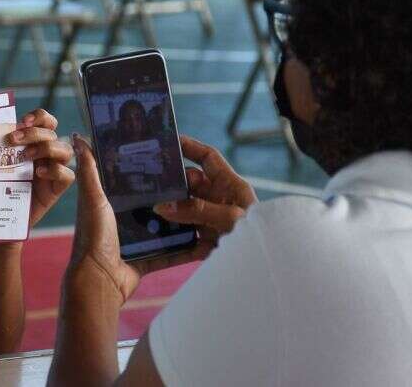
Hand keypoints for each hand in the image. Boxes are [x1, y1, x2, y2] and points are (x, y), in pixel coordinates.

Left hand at [11, 109, 74, 227]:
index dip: (39, 116)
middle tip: (13, 139)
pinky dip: (56, 170)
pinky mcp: (55, 189)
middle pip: (52, 133)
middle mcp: (45, 155)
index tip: (23, 120)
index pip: (46, 121)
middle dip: (34, 133)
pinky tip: (39, 173)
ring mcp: (52, 171)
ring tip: (26, 156)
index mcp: (32, 143)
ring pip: (66, 150)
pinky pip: (68, 175)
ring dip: (46, 148)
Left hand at [64, 135, 202, 306]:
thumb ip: (89, 171)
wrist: (98, 281)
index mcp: (108, 203)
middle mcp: (121, 221)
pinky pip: (170, 253)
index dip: (145, 169)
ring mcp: (134, 242)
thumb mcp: (93, 198)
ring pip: (163, 229)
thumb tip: (79, 137)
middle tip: (194, 181)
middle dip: (170, 195)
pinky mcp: (145, 260)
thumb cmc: (93, 237)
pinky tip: (206, 242)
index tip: (167, 157)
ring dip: (182, 222)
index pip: (128, 181)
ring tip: (204, 207)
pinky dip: (186, 250)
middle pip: (150, 204)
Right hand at [154, 136, 256, 251]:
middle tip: (146, 182)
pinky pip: (183, 233)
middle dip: (171, 183)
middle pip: (189, 184)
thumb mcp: (230, 218)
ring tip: (145, 207)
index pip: (208, 158)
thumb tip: (163, 206)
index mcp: (230, 185)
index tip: (168, 141)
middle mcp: (219, 200)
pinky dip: (170, 234)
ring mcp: (211, 220)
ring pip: (183, 208)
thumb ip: (197, 210)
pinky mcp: (206, 241)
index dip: (190, 147)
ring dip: (167, 209)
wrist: (266, 270)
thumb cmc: (258, 237)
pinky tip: (155, 235)